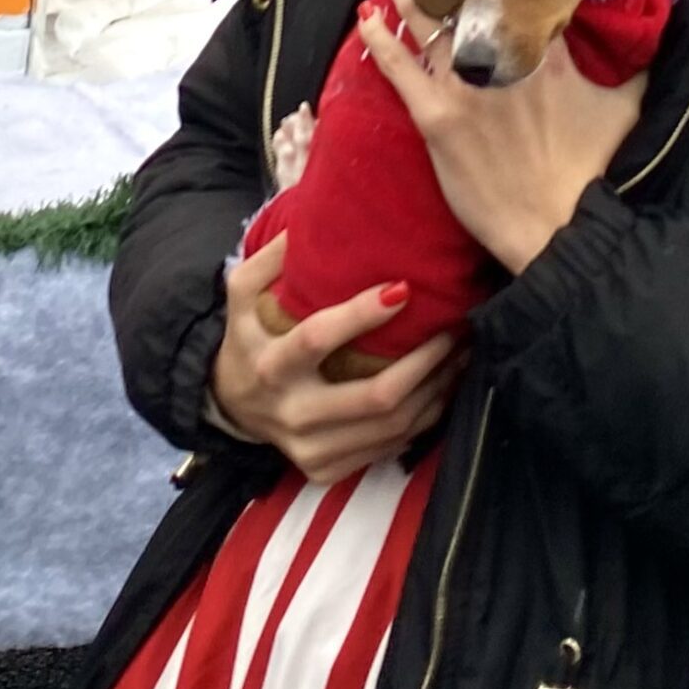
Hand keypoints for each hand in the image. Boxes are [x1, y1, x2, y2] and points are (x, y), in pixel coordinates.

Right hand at [209, 237, 462, 484]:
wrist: (228, 406)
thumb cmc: (245, 337)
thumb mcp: (240, 294)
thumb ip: (269, 258)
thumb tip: (309, 218)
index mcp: (269, 366)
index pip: (318, 340)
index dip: (361, 315)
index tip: (403, 289)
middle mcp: (291, 413)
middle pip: (375, 396)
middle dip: (426, 361)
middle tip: (455, 329)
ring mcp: (311, 449)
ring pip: (393, 426)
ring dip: (436, 389)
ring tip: (460, 354)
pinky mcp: (327, 470)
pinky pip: (390, 447)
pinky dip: (424, 417)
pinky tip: (441, 387)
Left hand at [355, 0, 644, 271]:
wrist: (560, 226)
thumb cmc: (596, 171)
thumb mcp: (629, 108)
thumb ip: (639, 66)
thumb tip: (663, 30)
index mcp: (544, 50)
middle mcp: (498, 57)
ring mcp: (462, 85)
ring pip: (426, 23)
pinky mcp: (434, 117)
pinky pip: (397, 68)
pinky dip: (377, 40)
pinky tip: (364, 16)